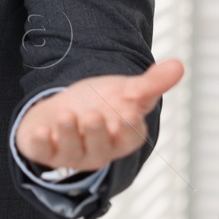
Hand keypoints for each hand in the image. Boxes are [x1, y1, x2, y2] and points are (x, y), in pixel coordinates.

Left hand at [14, 59, 183, 173]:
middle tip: (93, 115)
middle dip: (96, 132)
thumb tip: (178, 65)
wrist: (68, 108)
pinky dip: (40, 143)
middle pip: (100, 148)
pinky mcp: (45, 150)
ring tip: (67, 115)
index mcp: (121, 137)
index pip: (129, 139)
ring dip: (68, 134)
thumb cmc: (102, 104)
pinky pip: (42, 153)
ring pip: (71, 151)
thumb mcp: (126, 91)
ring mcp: (71, 153)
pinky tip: (41, 130)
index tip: (130, 112)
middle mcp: (98, 150)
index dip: (128, 128)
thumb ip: (151, 83)